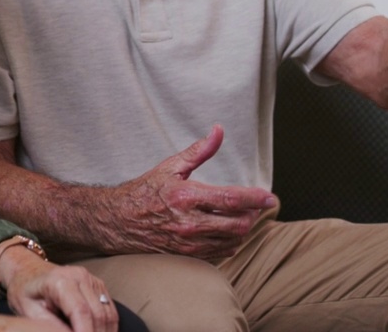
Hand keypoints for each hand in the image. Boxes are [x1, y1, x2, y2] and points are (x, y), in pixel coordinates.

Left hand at [0, 249, 117, 331]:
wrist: (29, 271)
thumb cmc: (25, 291)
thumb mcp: (29, 311)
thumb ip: (51, 325)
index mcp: (59, 280)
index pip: (81, 311)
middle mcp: (79, 276)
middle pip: (97, 315)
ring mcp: (91, 279)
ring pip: (108, 314)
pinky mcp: (98, 286)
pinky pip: (109, 310)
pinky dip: (107, 327)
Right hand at [107, 125, 275, 258]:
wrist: (117, 221)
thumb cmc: (144, 191)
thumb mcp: (170, 166)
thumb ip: (199, 151)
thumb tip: (218, 131)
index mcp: (186, 196)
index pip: (230, 199)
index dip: (255, 199)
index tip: (270, 197)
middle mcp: (188, 222)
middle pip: (237, 225)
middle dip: (252, 215)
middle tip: (256, 206)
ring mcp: (188, 242)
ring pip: (232, 241)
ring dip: (243, 229)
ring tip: (242, 216)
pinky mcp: (186, 255)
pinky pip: (220, 253)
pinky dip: (230, 242)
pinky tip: (227, 231)